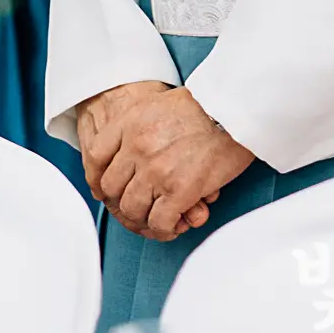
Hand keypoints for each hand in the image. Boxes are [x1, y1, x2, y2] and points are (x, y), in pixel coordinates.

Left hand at [83, 84, 253, 240]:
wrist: (238, 108)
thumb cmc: (209, 104)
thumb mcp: (162, 103)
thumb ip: (140, 126)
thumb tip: (133, 157)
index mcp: (130, 122)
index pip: (96, 158)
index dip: (97, 179)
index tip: (106, 189)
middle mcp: (137, 146)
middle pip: (112, 188)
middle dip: (123, 203)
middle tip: (138, 209)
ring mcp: (156, 169)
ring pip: (133, 209)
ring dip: (143, 219)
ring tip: (157, 220)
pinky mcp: (179, 189)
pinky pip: (159, 221)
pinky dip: (164, 229)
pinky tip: (174, 226)